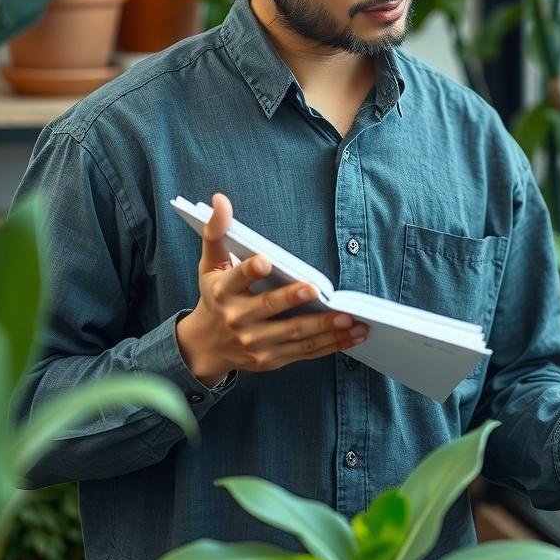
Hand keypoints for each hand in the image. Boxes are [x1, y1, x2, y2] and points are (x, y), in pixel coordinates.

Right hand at [175, 193, 366, 384]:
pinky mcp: (272, 359)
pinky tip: (352, 335)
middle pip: (268, 308)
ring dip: (324, 328)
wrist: (206, 346)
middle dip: (292, 299)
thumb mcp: (210, 264)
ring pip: (294, 335)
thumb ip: (216, 231)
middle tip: (316, 291)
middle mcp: (238, 319)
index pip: (236, 278)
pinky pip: (305, 352)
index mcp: (223, 292)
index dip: (250, 270)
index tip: (265, 261)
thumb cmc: (215, 296)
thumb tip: (221, 200)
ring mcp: (256, 343)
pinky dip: (330, 344)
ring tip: (349, 319)